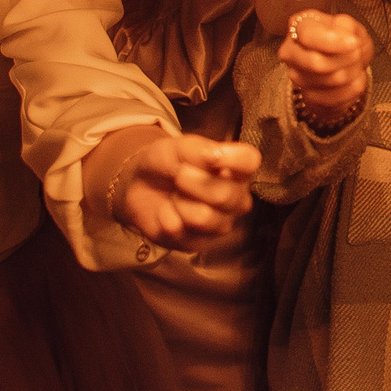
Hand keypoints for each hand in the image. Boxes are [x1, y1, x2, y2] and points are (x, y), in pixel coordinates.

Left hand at [111, 133, 259, 251]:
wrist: (140, 185)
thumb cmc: (167, 162)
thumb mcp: (178, 147)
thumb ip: (198, 150)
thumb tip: (215, 155)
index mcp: (238, 170)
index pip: (250, 161)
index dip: (232, 158)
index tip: (209, 156)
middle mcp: (236, 199)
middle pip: (225, 195)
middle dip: (191, 182)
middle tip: (178, 175)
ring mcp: (219, 224)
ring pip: (204, 217)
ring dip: (179, 202)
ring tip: (174, 196)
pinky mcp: (197, 243)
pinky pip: (180, 231)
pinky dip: (165, 217)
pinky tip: (166, 211)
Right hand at [279, 9, 374, 113]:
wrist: (346, 62)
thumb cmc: (345, 38)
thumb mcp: (350, 25)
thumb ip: (346, 26)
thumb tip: (345, 37)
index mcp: (299, 26)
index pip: (310, 36)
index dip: (334, 42)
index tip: (355, 42)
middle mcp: (289, 51)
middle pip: (317, 63)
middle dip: (346, 60)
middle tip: (358, 54)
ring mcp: (295, 76)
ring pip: (330, 80)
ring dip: (352, 73)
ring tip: (356, 65)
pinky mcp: (307, 96)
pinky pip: (334, 98)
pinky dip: (351, 89)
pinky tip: (353, 80)